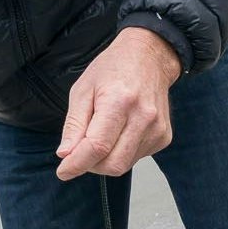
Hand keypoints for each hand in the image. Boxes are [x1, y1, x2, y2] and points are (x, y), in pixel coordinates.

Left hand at [56, 27, 178, 180]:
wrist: (149, 57)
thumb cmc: (113, 68)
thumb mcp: (83, 89)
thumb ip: (74, 124)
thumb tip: (65, 154)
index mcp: (119, 101)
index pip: (97, 147)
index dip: (77, 164)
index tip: (63, 171)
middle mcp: (143, 117)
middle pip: (112, 164)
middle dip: (90, 165)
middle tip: (80, 151)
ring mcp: (157, 128)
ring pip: (124, 165)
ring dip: (105, 160)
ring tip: (101, 134)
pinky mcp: (164, 136)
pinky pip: (136, 158)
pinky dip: (121, 153)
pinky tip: (119, 132)